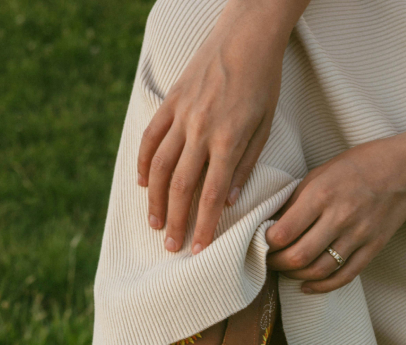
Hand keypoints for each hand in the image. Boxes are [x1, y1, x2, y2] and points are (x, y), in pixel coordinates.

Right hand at [137, 3, 288, 253]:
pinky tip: (141, 184)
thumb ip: (245, 166)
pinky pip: (150, 137)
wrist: (246, 34)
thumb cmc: (263, 83)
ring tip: (154, 223)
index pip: (212, 196)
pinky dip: (142, 162)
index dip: (204, 226)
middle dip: (175, 221)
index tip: (200, 250)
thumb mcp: (264, 128)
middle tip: (171, 246)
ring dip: (154, 199)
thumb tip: (228, 201)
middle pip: (180, 187)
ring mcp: (181, 115)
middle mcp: (200, 131)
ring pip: (159, 166)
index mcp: (228, 141)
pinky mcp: (170, 101)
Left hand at [265, 121, 405, 292]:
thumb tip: (271, 226)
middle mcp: (340, 217)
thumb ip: (296, 201)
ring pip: (319, 271)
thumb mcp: (321, 173)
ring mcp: (359, 236)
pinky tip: (307, 286)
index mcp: (323, 194)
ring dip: (296, 276)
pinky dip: (321, 287)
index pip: (284, 232)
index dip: (267, 243)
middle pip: (298, 257)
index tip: (261, 241)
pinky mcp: (373, 249)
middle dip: (277, 264)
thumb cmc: (359, 166)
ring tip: (286, 270)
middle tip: (269, 260)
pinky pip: (343, 277)